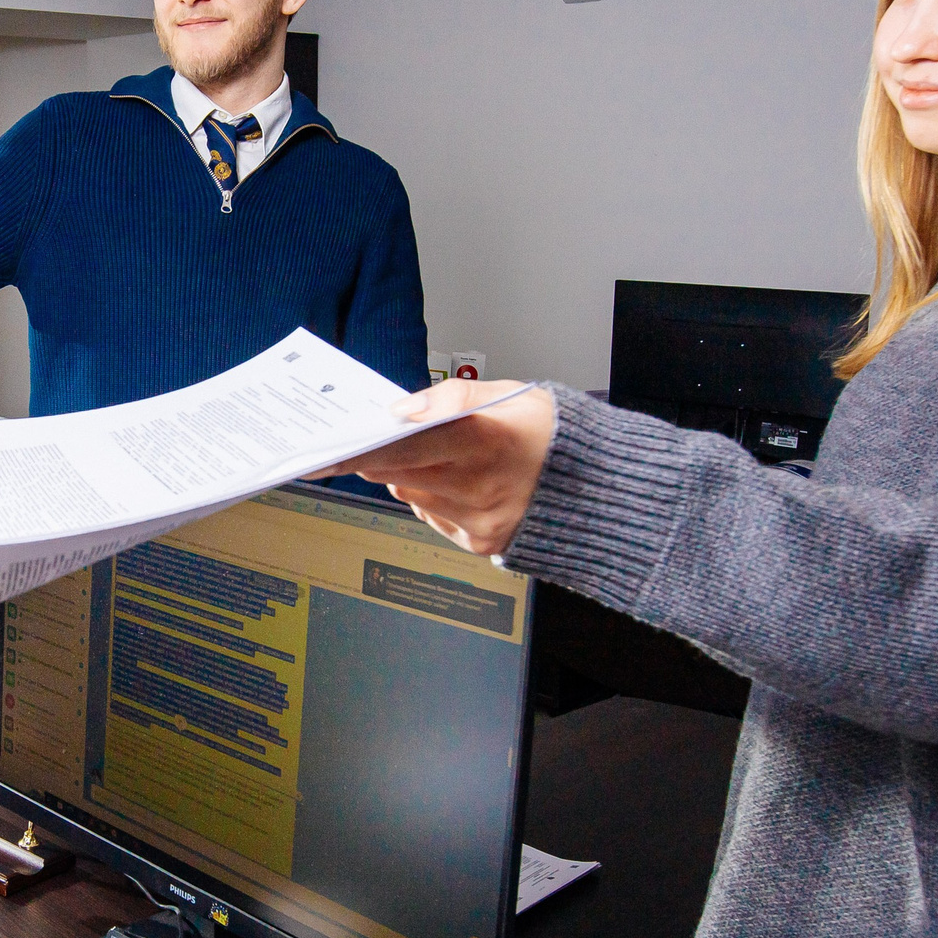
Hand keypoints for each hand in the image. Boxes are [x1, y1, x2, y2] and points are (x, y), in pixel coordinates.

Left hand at [333, 380, 557, 557]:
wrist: (602, 490)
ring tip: (431, 456)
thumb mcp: (515, 395)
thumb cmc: (559, 437)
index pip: (408, 444)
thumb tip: (406, 408)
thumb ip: (454, 396)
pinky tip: (455, 482)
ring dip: (409, 476)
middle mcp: (481, 487)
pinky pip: (435, 518)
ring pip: (414, 496)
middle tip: (366, 444)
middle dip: (380, 458)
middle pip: (402, 473)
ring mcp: (479, 520)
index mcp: (488, 442)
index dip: (367, 446)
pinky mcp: (481, 543)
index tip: (335, 449)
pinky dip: (434, 499)